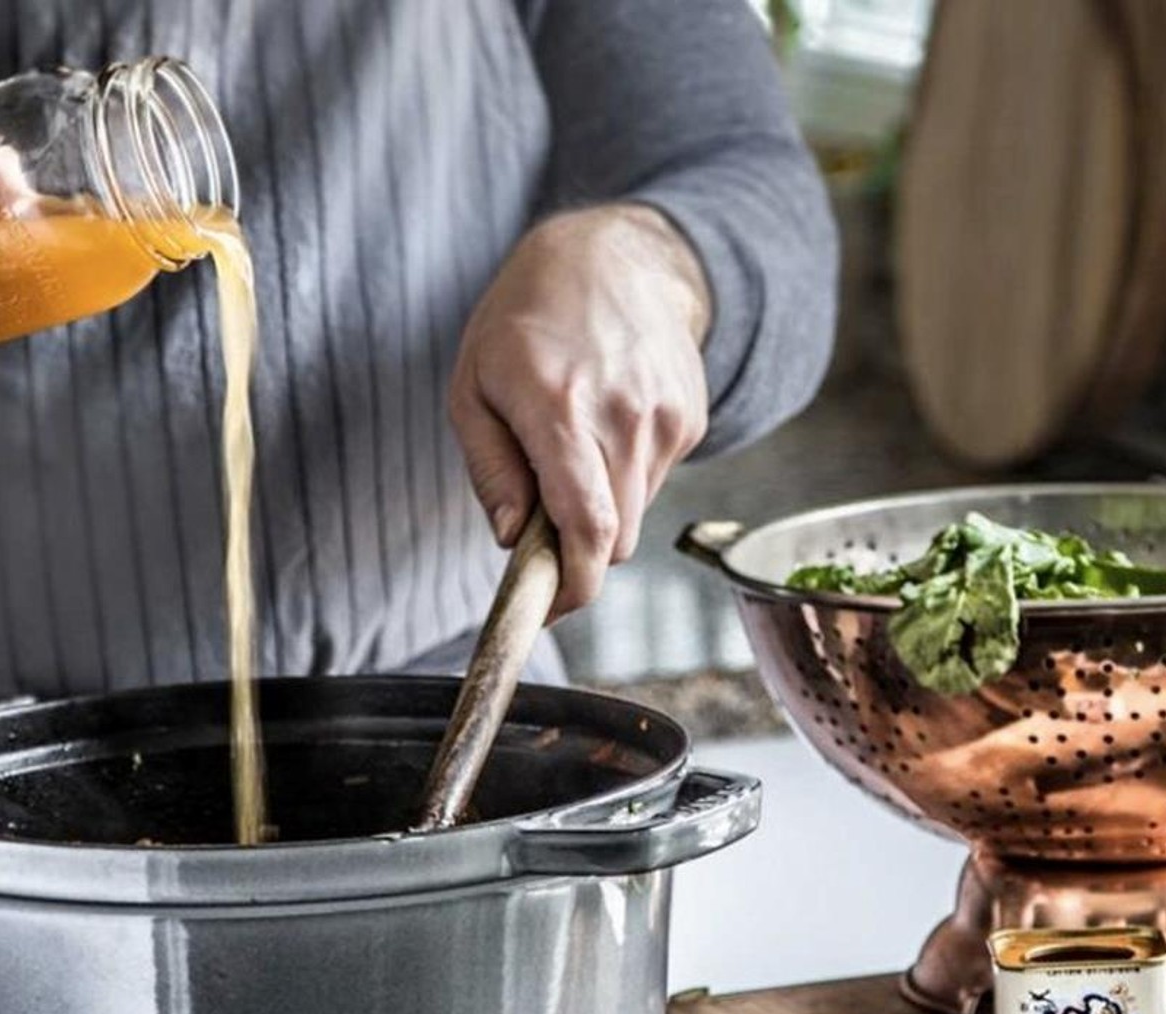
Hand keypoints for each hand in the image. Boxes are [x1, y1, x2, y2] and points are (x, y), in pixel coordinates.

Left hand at [450, 203, 711, 617]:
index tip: (552, 607)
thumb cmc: (527, 317)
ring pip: (636, 513)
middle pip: (616, 538)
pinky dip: (625, 474)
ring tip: (573, 443)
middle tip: (540, 518)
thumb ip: (489, 469)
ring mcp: (667, 417)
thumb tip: (511, 538)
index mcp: (560, 408)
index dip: (574, 585)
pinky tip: (607, 420)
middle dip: (578, 548)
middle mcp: (625, 416)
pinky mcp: (692, 418)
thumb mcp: (473, 385)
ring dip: (601, 506)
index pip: (588, 527)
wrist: (617, 254)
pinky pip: (654, 479)